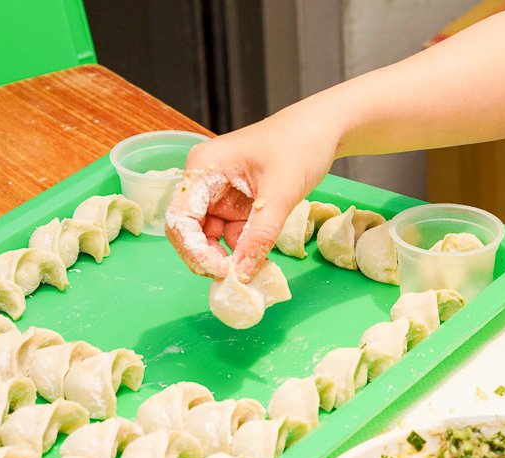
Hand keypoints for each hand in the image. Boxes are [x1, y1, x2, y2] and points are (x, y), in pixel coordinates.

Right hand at [165, 110, 337, 281]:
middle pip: (191, 231)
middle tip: (235, 279)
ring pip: (211, 237)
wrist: (323, 130)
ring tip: (253, 271)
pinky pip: (231, 234)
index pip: (181, 218)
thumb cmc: (300, 145)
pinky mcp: (238, 204)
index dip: (194, 250)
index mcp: (204, 168)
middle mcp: (205, 181)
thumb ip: (260, 234)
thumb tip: (242, 273)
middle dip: (208, 257)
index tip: (221, 272)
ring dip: (228, 257)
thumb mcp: (282, 193)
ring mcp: (220, 194)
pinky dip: (242, 250)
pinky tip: (259, 260)